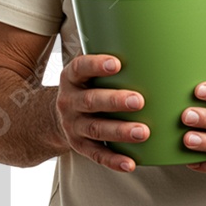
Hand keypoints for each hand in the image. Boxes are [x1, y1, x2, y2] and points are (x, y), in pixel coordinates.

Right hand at [55, 53, 148, 172]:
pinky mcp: (79, 145)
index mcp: (72, 78)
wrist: (56, 116)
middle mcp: (69, 101)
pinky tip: (131, 163)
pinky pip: (96, 154)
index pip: (81, 68)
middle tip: (139, 100)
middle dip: (115, 101)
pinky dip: (114, 160)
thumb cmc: (87, 87)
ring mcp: (73, 125)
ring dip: (120, 131)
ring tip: (143, 132)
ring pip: (96, 129)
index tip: (117, 63)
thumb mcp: (87, 72)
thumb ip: (109, 61)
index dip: (96, 65)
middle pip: (91, 101)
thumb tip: (149, 42)